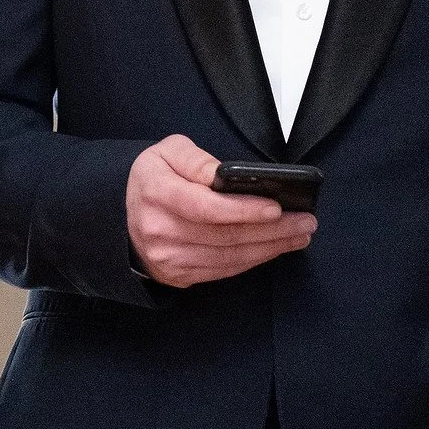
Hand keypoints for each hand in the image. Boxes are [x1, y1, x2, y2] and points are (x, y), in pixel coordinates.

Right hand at [125, 135, 314, 287]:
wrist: (124, 215)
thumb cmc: (152, 179)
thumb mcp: (166, 152)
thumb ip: (197, 160)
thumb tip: (228, 176)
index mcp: (156, 192)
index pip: (204, 206)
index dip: (243, 210)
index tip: (276, 207)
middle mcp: (160, 230)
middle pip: (224, 235)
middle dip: (272, 230)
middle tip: (304, 221)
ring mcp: (169, 258)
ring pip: (229, 257)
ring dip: (270, 247)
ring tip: (299, 234)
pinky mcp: (179, 275)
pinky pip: (224, 270)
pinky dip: (253, 260)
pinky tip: (274, 248)